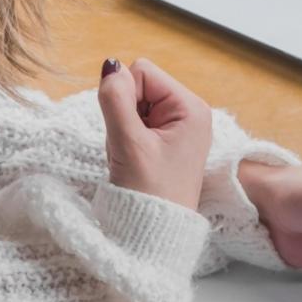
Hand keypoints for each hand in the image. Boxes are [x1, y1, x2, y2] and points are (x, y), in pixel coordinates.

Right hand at [97, 57, 212, 209]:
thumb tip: (110, 64)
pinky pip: (136, 123)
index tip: (130, 131)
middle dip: (125, 114)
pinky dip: (127, 139)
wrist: (155, 237)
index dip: (125, 96)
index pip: (143, 72)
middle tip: (132, 148)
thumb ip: (115, 100)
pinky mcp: (168, 141)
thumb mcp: (128, 143)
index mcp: (191, 107)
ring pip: (133, 105)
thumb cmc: (148, 194)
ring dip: (124, 129)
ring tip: (134, 158)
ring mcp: (180, 127)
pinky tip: (134, 160)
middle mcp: (190, 112)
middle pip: (139, 87)